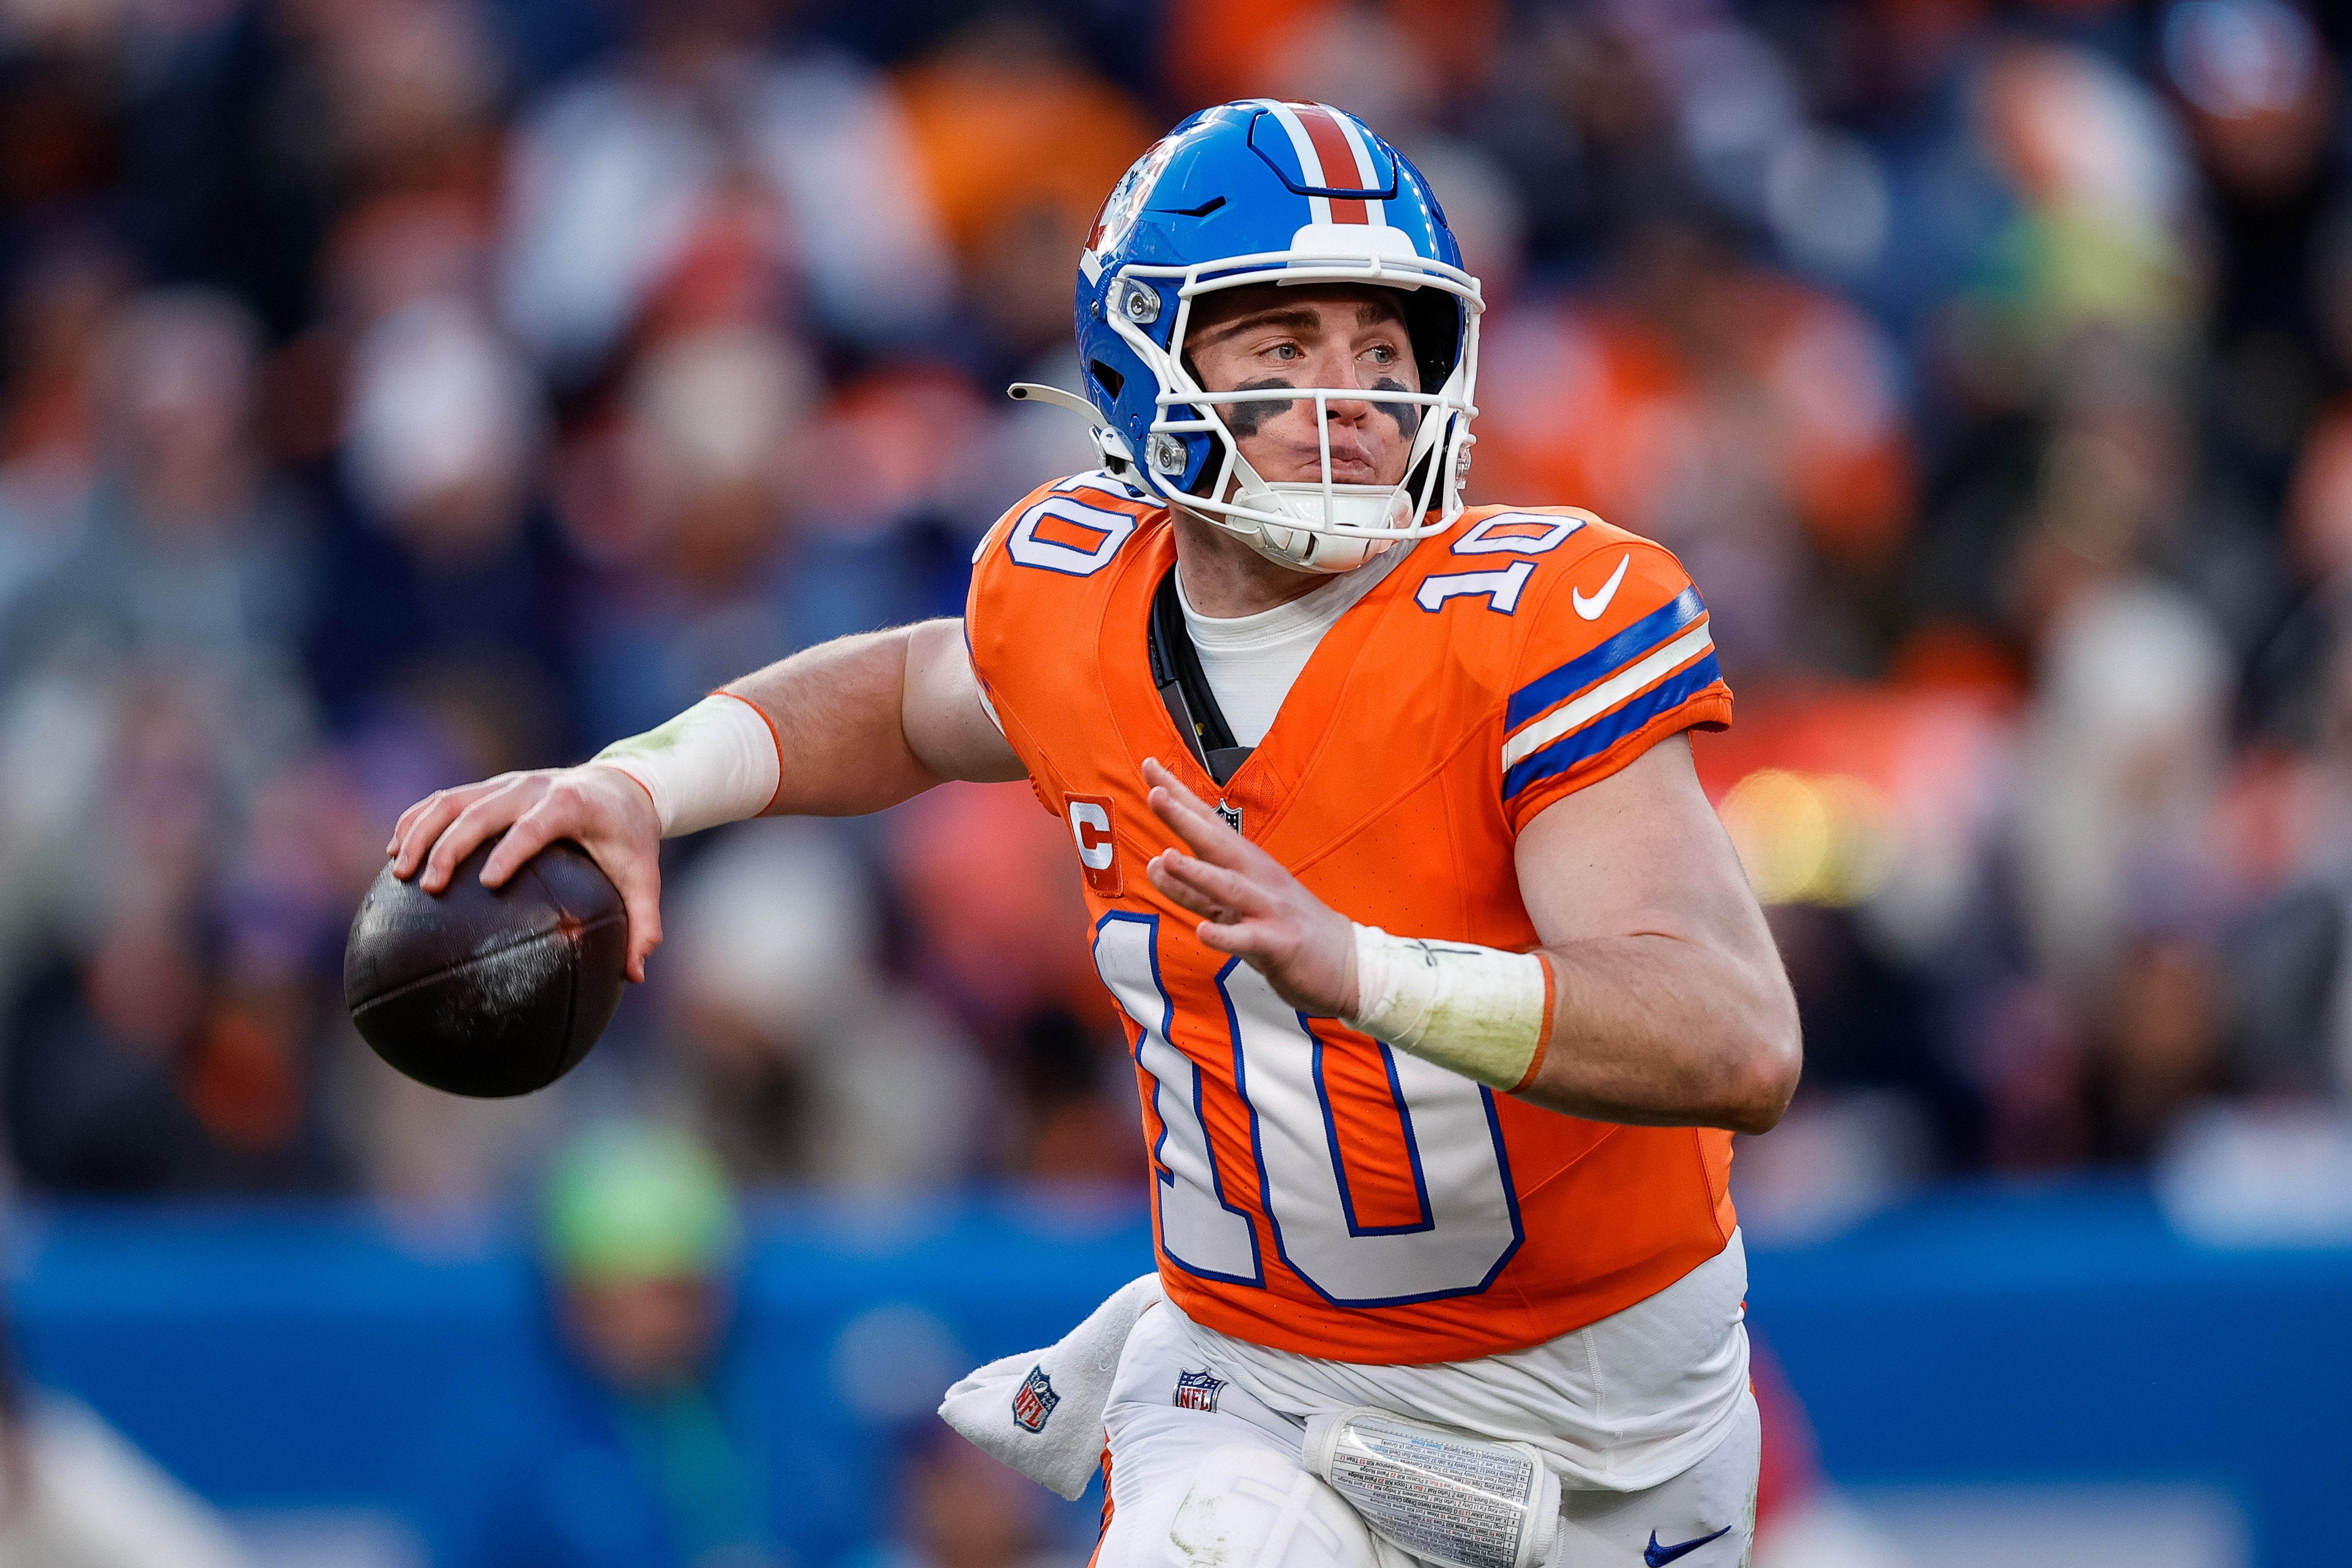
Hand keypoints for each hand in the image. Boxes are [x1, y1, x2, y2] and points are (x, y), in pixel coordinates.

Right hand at [386, 764, 664, 982]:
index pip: (535, 826)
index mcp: (571, 804)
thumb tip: (635, 977)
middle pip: (482, 810)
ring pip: (452, 800)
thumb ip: (643, 923)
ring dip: (421, 832)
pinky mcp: (489, 786)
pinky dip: (416, 820)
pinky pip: (444, 799)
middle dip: (451, 845)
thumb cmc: (630, 838)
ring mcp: (507, 783)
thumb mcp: (644, 877)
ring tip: (399, 871)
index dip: (511, 850)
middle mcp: (533, 787)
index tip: (488, 882)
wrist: (622, 784)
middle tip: (430, 886)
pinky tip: (394, 851)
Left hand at [1140, 757, 1358, 1017]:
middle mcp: (1257, 879)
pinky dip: (1226, 936)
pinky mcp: (1279, 943)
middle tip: (1156, 794)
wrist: (1347, 961)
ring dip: (1197, 873)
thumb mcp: (1236, 903)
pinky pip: (1248, 939)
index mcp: (1247, 863)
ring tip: (1166, 859)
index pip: (1207, 822)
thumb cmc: (1286, 926)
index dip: (1179, 796)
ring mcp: (1269, 909)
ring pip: (1229, 888)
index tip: (1150, 768)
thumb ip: (1195, 886)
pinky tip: (1203, 933)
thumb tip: (1156, 863)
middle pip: (1216, 844)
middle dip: (1185, 819)